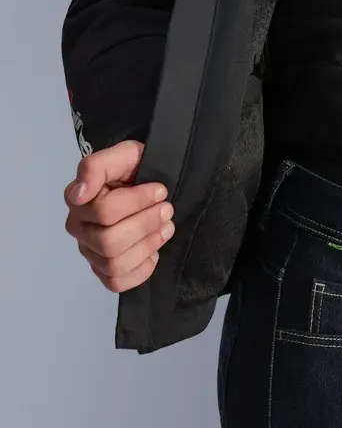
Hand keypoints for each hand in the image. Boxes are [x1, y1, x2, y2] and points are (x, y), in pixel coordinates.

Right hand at [64, 140, 175, 292]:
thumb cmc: (134, 168)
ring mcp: (89, 251)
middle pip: (110, 241)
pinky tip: (153, 252)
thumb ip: (97, 166)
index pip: (105, 211)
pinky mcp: (103, 270)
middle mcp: (78, 228)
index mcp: (77, 200)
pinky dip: (140, 270)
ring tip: (166, 227)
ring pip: (114, 264)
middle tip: (167, 209)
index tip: (160, 190)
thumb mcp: (123, 154)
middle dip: (146, 224)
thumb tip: (78, 193)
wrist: (148, 182)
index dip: (138, 202)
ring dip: (147, 245)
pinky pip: (116, 283)